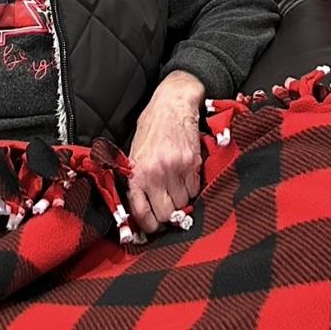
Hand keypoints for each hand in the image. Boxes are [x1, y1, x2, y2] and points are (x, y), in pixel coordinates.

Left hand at [125, 70, 203, 235]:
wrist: (173, 102)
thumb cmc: (152, 126)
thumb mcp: (135, 151)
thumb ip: (137, 177)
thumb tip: (141, 205)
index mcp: (137, 172)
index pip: (141, 213)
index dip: (149, 226)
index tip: (155, 227)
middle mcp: (155, 174)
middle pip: (165, 214)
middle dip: (169, 215)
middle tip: (170, 207)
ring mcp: (174, 170)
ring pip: (183, 204)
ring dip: (182, 201)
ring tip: (178, 187)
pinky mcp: (192, 164)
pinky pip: (195, 190)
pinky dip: (193, 188)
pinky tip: (188, 176)